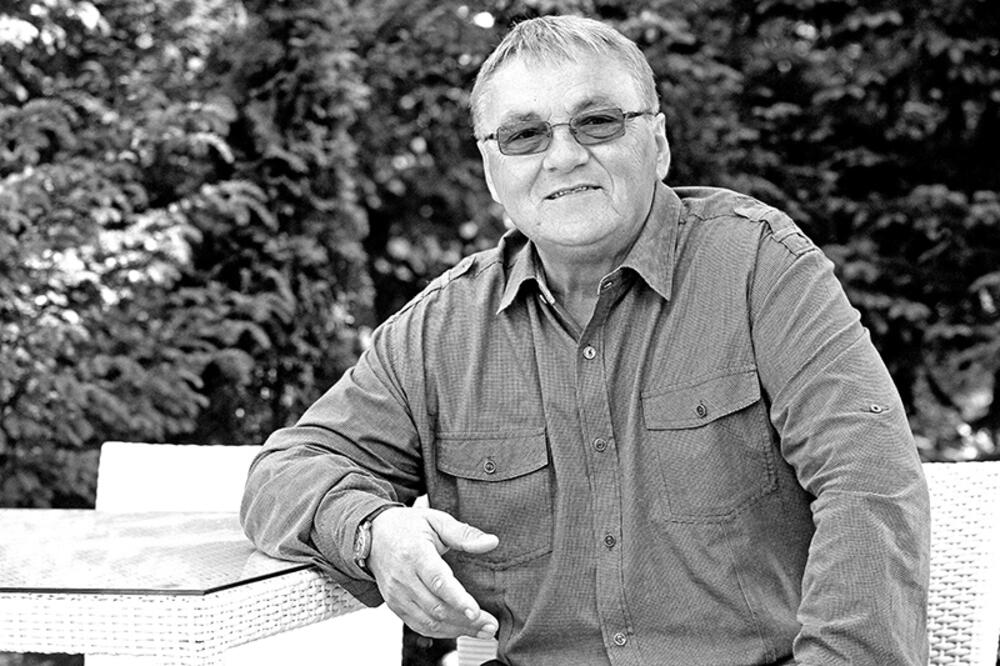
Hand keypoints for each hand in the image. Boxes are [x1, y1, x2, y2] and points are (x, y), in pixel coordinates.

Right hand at [368, 506, 499, 638]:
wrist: (373, 535)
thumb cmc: (408, 526)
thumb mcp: (437, 520)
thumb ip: (464, 533)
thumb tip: (491, 542)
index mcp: (416, 553)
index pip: (437, 580)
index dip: (457, 598)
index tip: (476, 612)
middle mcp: (403, 577)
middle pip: (436, 607)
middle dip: (466, 621)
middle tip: (491, 626)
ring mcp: (397, 594)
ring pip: (429, 622)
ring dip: (457, 630)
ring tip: (482, 631)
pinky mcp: (395, 605)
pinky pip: (419, 626)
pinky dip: (442, 632)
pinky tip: (461, 630)